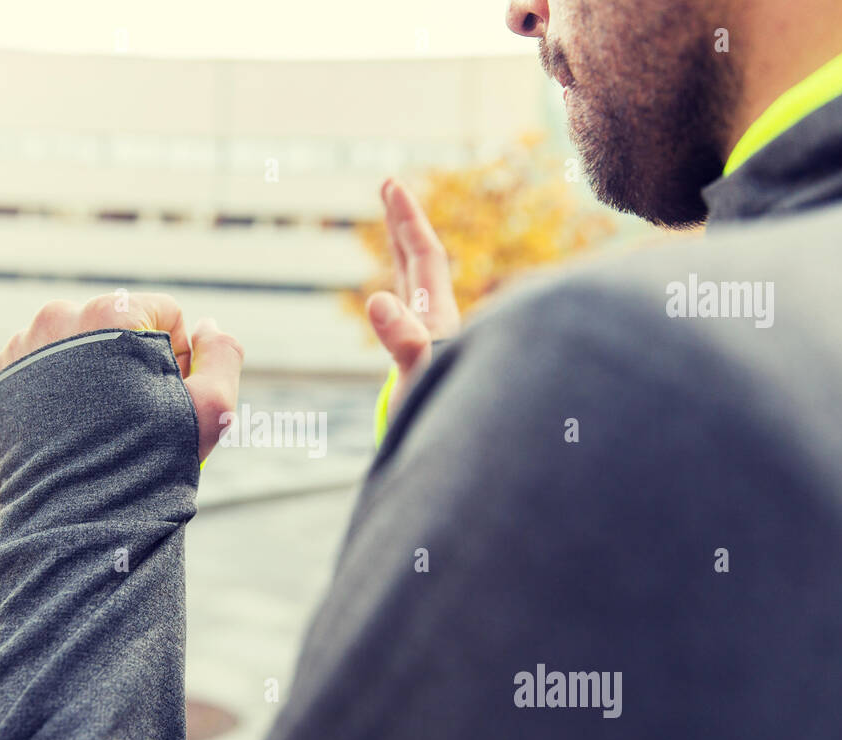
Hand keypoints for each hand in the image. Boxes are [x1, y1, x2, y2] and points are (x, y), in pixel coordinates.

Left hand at [0, 292, 243, 461]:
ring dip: (92, 374)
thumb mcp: (211, 409)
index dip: (176, 360)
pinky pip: (42, 364)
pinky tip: (68, 427)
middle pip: (118, 327)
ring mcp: (23, 344)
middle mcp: (60, 316)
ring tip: (96, 424)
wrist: (75, 518)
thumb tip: (208, 325)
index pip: (164, 315)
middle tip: (131, 416)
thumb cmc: (149, 463)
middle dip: (130, 364)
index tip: (164, 400)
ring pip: (78, 344)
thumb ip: (222, 354)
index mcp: (113, 313)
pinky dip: (58, 388)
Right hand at [366, 178, 461, 428]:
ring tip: (392, 230)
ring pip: (417, 285)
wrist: (463, 452)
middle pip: (422, 262)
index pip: (425, 256)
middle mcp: (438, 325)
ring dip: (402, 253)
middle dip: (404, 225)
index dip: (408, 220)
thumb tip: (377, 299)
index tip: (391, 184)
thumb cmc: (444, 417)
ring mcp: (432, 342)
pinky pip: (410, 310)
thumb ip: (404, 340)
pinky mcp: (424, 359)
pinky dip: (399, 289)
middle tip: (388, 188)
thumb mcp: (419, 376)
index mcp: (438, 319)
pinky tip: (395, 295)